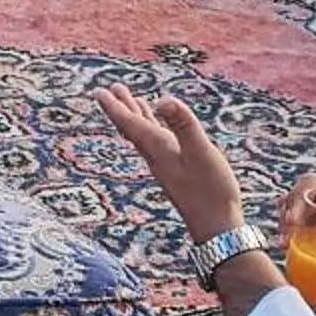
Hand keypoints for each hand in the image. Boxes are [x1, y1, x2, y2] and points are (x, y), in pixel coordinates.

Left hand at [99, 83, 244, 240]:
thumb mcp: (201, 152)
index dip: (115, 106)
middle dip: (121, 107)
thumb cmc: (211, 191)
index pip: (131, 123)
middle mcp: (156, 156)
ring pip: (143, 135)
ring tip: (130, 100)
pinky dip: (153, 128)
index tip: (99, 91)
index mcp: (158, 149)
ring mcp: (165, 164)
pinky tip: (159, 127)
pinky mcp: (175, 170)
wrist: (216, 227)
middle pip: (133, 127)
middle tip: (109, 89)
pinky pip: (156, 143)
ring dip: (135, 115)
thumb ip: (184, 125)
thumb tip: (162, 100)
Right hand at [291, 173, 315, 312]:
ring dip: (286, 222)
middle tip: (284, 239)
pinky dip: (291, 230)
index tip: (292, 222)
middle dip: (287, 212)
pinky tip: (286, 246)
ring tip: (283, 245)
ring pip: (296, 205)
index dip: (297, 199)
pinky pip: (301, 219)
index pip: (312, 184)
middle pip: (299, 194)